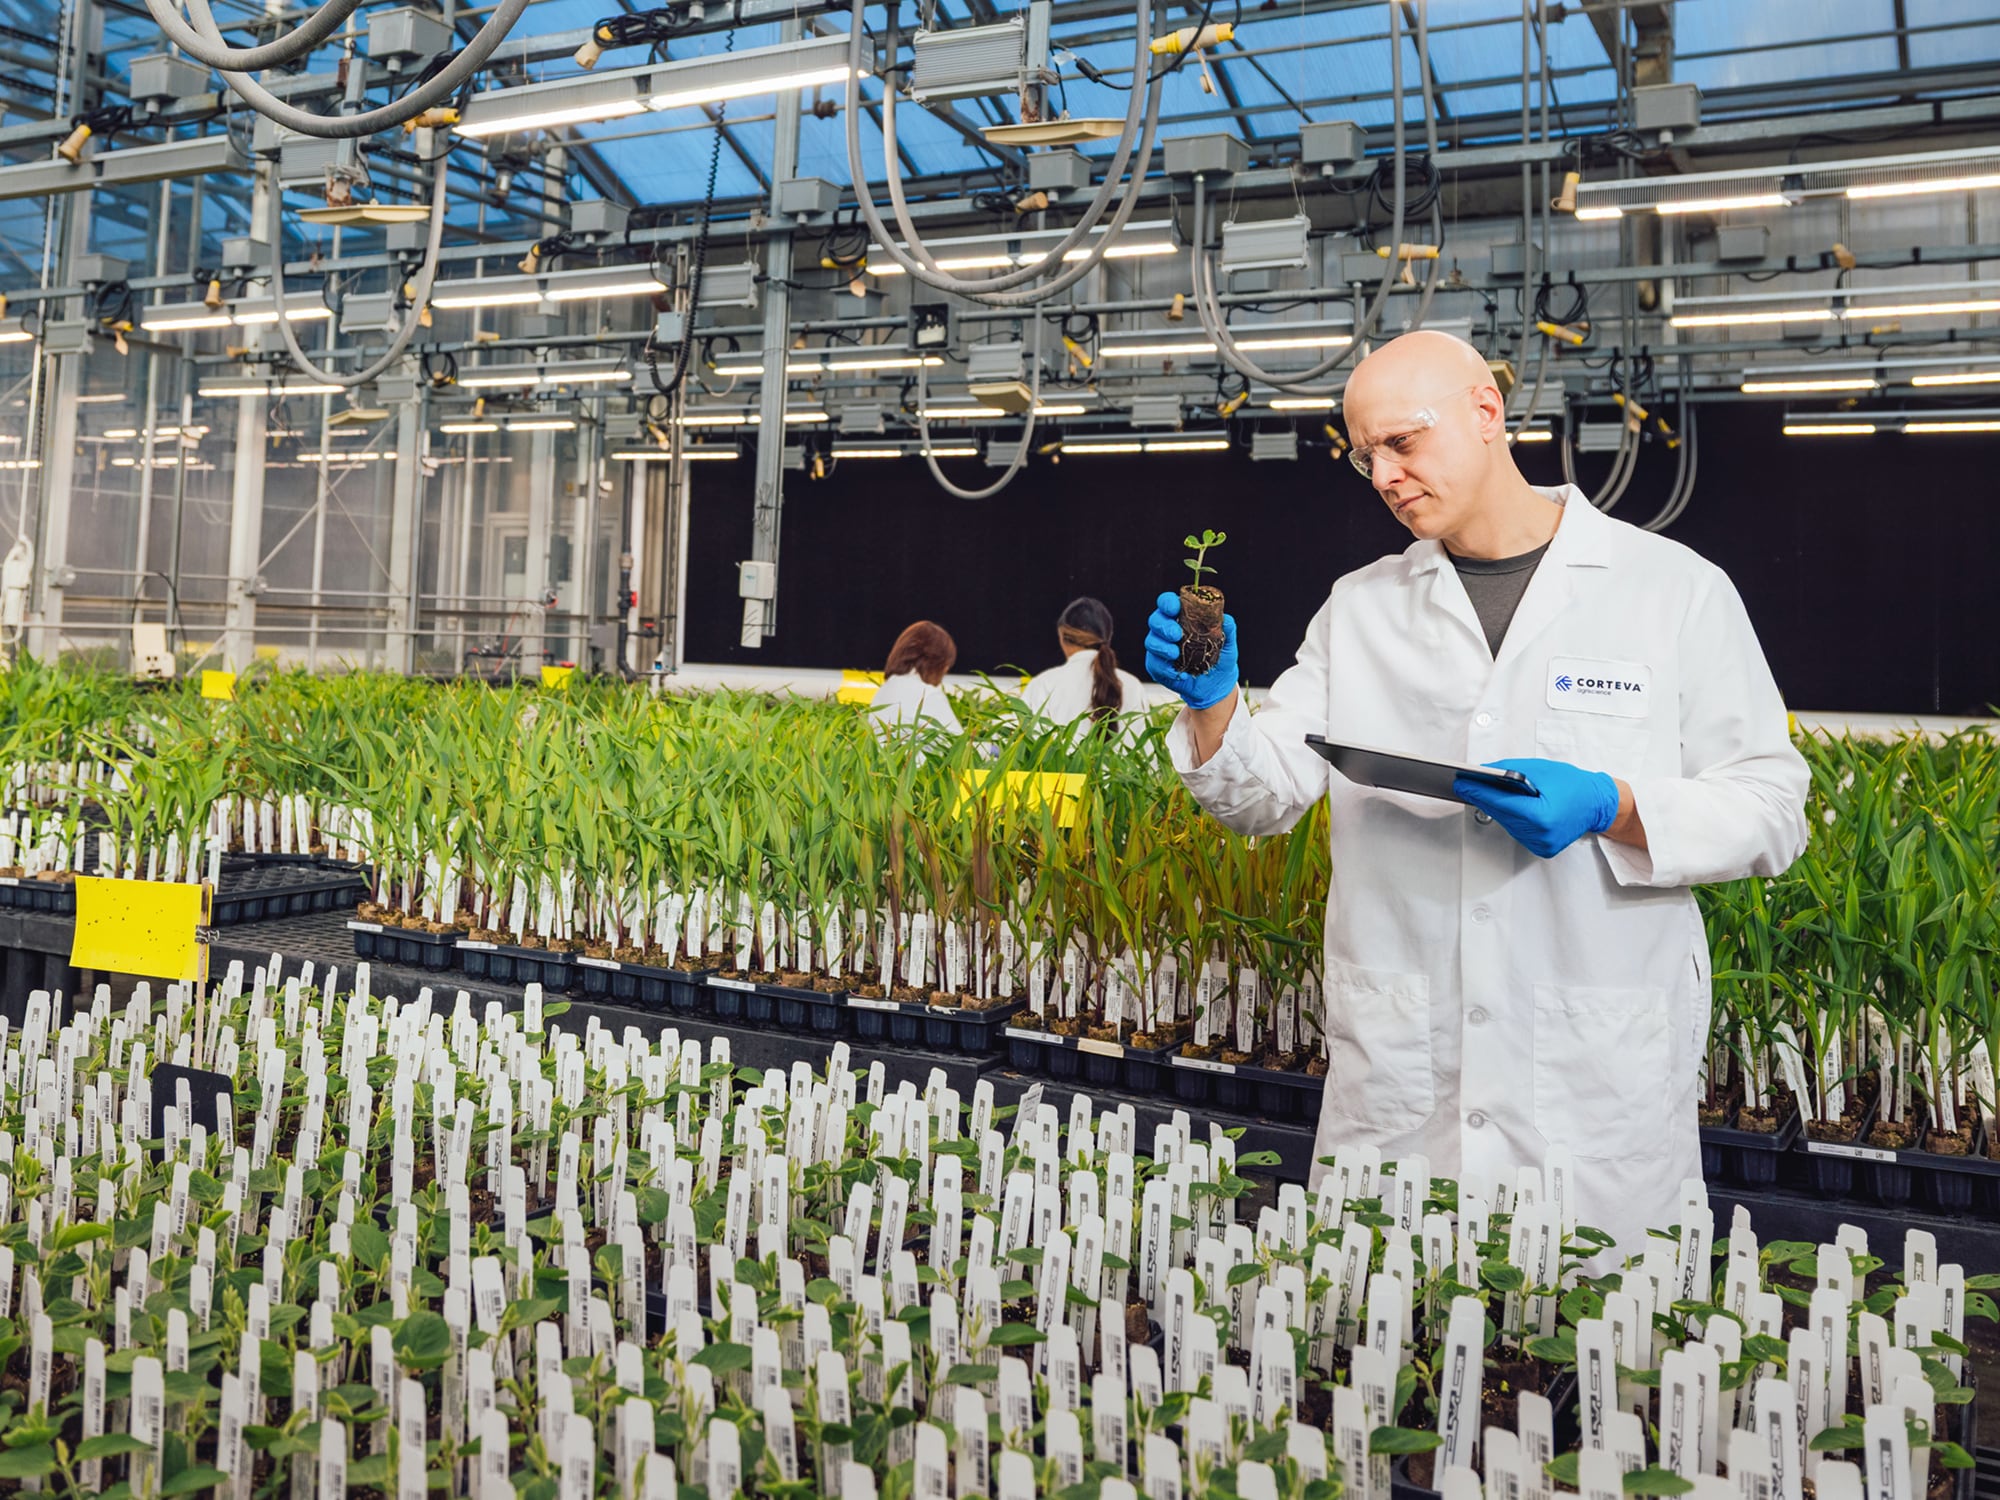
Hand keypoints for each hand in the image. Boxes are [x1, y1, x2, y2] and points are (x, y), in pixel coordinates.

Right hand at [1144, 590, 1238, 710]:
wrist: (1214, 686)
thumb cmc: (1219, 658)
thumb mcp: (1227, 644)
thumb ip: (1227, 630)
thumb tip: (1226, 619)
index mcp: (1181, 617)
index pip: (1167, 603)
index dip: (1167, 602)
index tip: (1174, 608)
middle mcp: (1166, 630)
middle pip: (1155, 620)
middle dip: (1164, 626)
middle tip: (1176, 635)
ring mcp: (1159, 648)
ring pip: (1151, 642)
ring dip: (1162, 647)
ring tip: (1176, 654)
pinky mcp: (1157, 666)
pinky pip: (1154, 664)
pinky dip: (1165, 668)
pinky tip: (1179, 673)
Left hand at [1453, 757, 1620, 858]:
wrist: (1598, 803)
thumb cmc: (1574, 785)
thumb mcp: (1540, 770)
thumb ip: (1508, 772)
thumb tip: (1481, 773)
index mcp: (1542, 816)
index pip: (1501, 803)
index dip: (1478, 792)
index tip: (1460, 784)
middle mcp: (1541, 835)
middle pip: (1501, 814)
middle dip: (1482, 798)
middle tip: (1464, 785)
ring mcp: (1542, 844)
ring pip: (1506, 823)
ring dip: (1494, 808)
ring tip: (1478, 792)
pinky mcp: (1542, 848)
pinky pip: (1517, 830)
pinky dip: (1508, 817)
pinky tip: (1499, 805)